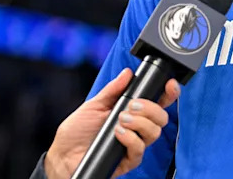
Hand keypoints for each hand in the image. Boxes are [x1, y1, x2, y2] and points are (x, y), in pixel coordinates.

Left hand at [45, 68, 180, 178]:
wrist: (63, 155)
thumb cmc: (77, 131)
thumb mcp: (93, 105)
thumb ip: (112, 90)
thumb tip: (127, 73)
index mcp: (131, 112)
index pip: (157, 103)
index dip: (168, 93)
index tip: (169, 84)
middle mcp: (136, 128)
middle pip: (161, 118)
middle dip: (150, 108)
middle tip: (132, 106)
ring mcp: (133, 144)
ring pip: (154, 133)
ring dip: (140, 123)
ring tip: (121, 120)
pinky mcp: (127, 160)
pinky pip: (139, 150)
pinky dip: (131, 139)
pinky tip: (118, 133)